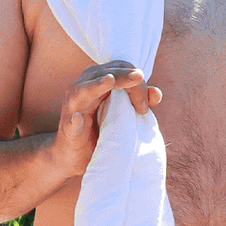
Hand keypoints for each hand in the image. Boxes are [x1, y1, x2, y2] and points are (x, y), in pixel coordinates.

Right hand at [53, 61, 161, 177]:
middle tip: (141, 83)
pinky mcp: (67, 127)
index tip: (148, 102)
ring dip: (98, 86)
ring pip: (84, 90)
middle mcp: (82, 87)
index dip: (135, 79)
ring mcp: (72, 106)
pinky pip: (71, 121)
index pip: (119, 68)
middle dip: (125, 79)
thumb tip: (157, 93)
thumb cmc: (102, 132)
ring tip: (110, 81)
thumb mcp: (125, 115)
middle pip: (105, 73)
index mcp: (97, 81)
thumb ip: (140, 102)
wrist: (78, 157)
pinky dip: (74, 120)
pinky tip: (77, 118)